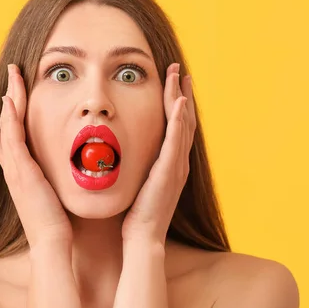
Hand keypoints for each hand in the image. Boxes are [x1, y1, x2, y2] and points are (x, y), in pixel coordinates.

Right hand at [0, 64, 72, 247]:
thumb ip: (45, 177)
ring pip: (5, 125)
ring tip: (10, 74)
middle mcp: (10, 166)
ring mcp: (14, 168)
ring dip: (7, 97)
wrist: (50, 241)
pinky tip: (10, 100)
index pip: (1, 136)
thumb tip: (54, 168)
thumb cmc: (53, 220)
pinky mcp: (23, 171)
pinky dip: (10, 119)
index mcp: (16, 170)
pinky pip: (13, 139)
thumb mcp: (46, 192)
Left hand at [121, 62, 196, 243]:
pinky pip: (176, 142)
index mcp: (171, 163)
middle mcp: (179, 162)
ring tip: (181, 77)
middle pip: (185, 120)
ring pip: (183, 125)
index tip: (174, 81)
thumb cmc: (136, 213)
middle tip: (181, 70)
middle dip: (182, 93)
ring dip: (182, 98)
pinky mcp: (169, 172)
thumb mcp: (138, 181)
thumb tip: (123, 149)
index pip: (177, 126)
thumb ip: (138, 164)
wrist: (142, 237)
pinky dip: (179, 121)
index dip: (177, 102)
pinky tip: (179, 104)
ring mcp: (177, 167)